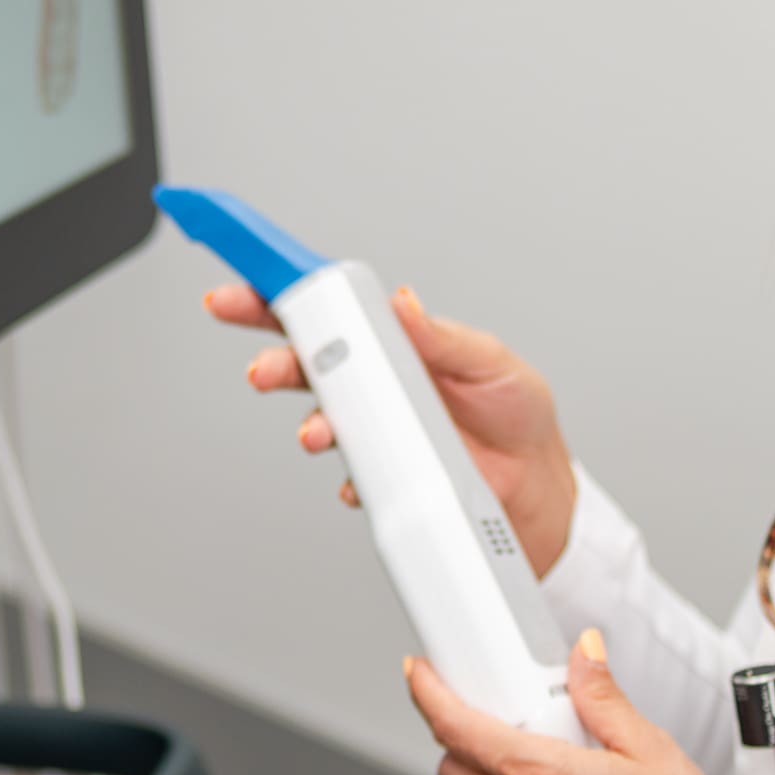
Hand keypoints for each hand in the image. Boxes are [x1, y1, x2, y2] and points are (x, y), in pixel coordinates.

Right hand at [204, 280, 579, 575]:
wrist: (535, 481)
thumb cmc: (515, 410)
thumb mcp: (489, 360)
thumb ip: (442, 336)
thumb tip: (403, 302)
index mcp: (393, 342)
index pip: (328, 311)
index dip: (279, 298)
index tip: (239, 294)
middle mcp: (375, 382)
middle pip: (306, 365)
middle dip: (274, 364)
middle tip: (262, 372)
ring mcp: (374, 428)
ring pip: (321, 421)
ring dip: (311, 426)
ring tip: (317, 433)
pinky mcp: (382, 473)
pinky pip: (353, 475)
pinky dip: (352, 479)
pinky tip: (363, 479)